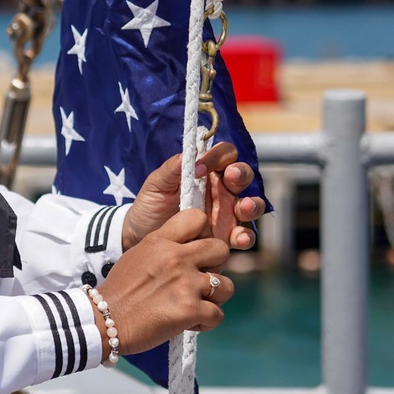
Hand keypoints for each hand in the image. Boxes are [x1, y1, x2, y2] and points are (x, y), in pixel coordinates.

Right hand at [95, 210, 232, 355]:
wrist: (105, 320)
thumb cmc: (120, 290)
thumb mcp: (138, 254)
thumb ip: (164, 247)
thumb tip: (189, 250)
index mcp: (160, 240)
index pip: (198, 217)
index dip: (204, 233)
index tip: (197, 248)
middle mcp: (177, 258)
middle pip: (221, 250)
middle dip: (216, 265)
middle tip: (202, 278)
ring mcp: (186, 284)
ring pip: (226, 286)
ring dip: (215, 298)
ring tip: (198, 304)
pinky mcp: (190, 310)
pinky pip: (218, 315)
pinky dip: (207, 321)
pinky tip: (192, 322)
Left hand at [121, 141, 264, 251]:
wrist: (141, 238)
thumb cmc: (150, 206)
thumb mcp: (156, 185)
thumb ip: (172, 168)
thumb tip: (192, 155)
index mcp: (205, 172)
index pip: (224, 155)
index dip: (218, 156)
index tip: (201, 167)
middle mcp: (220, 191)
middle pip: (243, 175)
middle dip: (242, 174)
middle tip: (231, 177)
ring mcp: (226, 214)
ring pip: (251, 205)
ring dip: (252, 204)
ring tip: (242, 207)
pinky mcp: (226, 238)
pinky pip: (244, 236)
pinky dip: (246, 236)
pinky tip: (238, 238)